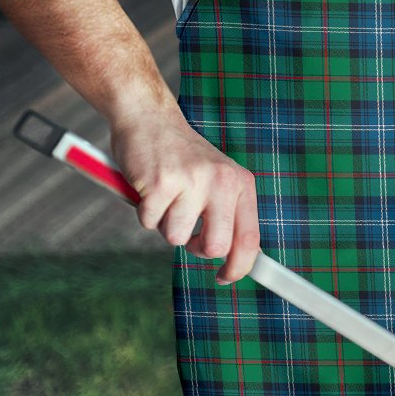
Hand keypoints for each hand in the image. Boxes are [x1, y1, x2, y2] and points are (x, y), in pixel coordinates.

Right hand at [111, 110, 259, 284]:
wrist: (149, 118)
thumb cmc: (182, 157)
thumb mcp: (217, 179)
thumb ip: (228, 214)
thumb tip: (235, 260)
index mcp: (240, 183)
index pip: (250, 238)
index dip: (239, 267)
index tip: (225, 278)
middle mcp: (222, 181)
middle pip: (216, 247)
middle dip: (196, 248)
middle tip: (186, 230)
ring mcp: (192, 181)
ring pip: (176, 238)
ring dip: (165, 224)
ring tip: (166, 196)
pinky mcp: (161, 183)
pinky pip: (149, 222)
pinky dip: (144, 212)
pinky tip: (149, 187)